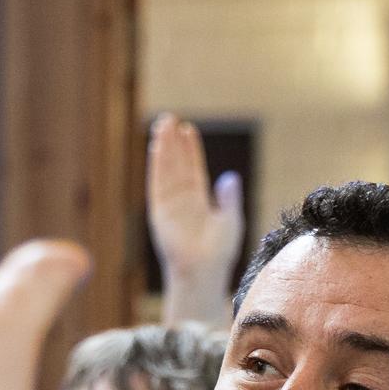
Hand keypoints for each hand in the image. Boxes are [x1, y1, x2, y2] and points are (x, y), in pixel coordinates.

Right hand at [147, 112, 243, 327]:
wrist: (203, 270)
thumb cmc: (219, 252)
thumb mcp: (231, 220)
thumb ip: (229, 199)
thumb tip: (230, 177)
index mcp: (200, 203)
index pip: (194, 170)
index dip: (191, 150)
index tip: (188, 130)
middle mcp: (182, 201)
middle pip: (177, 165)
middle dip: (173, 143)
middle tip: (170, 119)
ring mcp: (170, 205)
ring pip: (166, 169)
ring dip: (164, 147)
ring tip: (162, 124)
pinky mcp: (160, 210)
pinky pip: (158, 182)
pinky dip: (158, 164)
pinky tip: (158, 146)